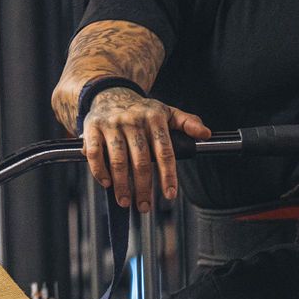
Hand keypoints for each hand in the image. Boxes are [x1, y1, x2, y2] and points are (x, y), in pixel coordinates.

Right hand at [83, 88, 210, 210]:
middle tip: (144, 207)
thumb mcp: (167, 112)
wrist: (110, 92)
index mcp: (155, 118)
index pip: (165, 152)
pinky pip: (95, 153)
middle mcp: (133, 121)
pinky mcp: (93, 127)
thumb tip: (206, 134)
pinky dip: (99, 170)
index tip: (170, 195)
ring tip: (125, 202)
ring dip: (122, 184)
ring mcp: (112, 124)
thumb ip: (187, 123)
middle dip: (143, 187)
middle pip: (141, 160)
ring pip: (118, 159)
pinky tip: (106, 184)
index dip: (168, 175)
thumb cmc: (142, 110)